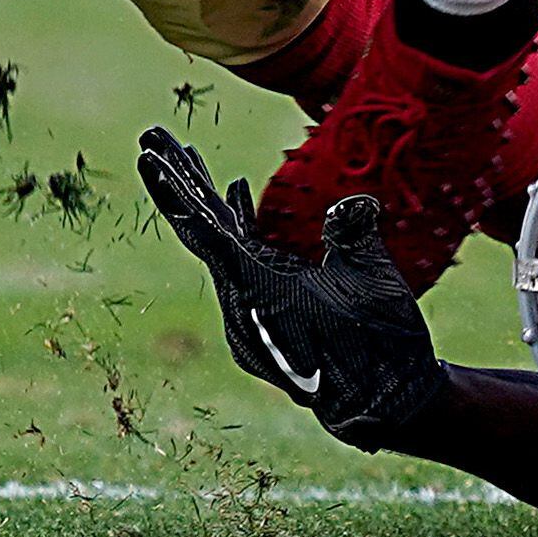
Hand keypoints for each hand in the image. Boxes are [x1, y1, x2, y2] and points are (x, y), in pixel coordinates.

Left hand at [139, 126, 445, 450]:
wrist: (388, 402)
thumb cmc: (381, 345)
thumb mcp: (372, 284)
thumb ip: (353, 237)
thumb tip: (349, 203)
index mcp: (258, 293)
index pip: (206, 231)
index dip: (177, 190)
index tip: (149, 155)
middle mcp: (242, 301)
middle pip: (201, 228)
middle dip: (178, 179)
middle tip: (151, 134)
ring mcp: (253, 305)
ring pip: (220, 240)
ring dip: (205, 196)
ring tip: (183, 153)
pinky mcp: (270, 304)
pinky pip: (242, 254)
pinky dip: (237, 220)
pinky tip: (234, 188)